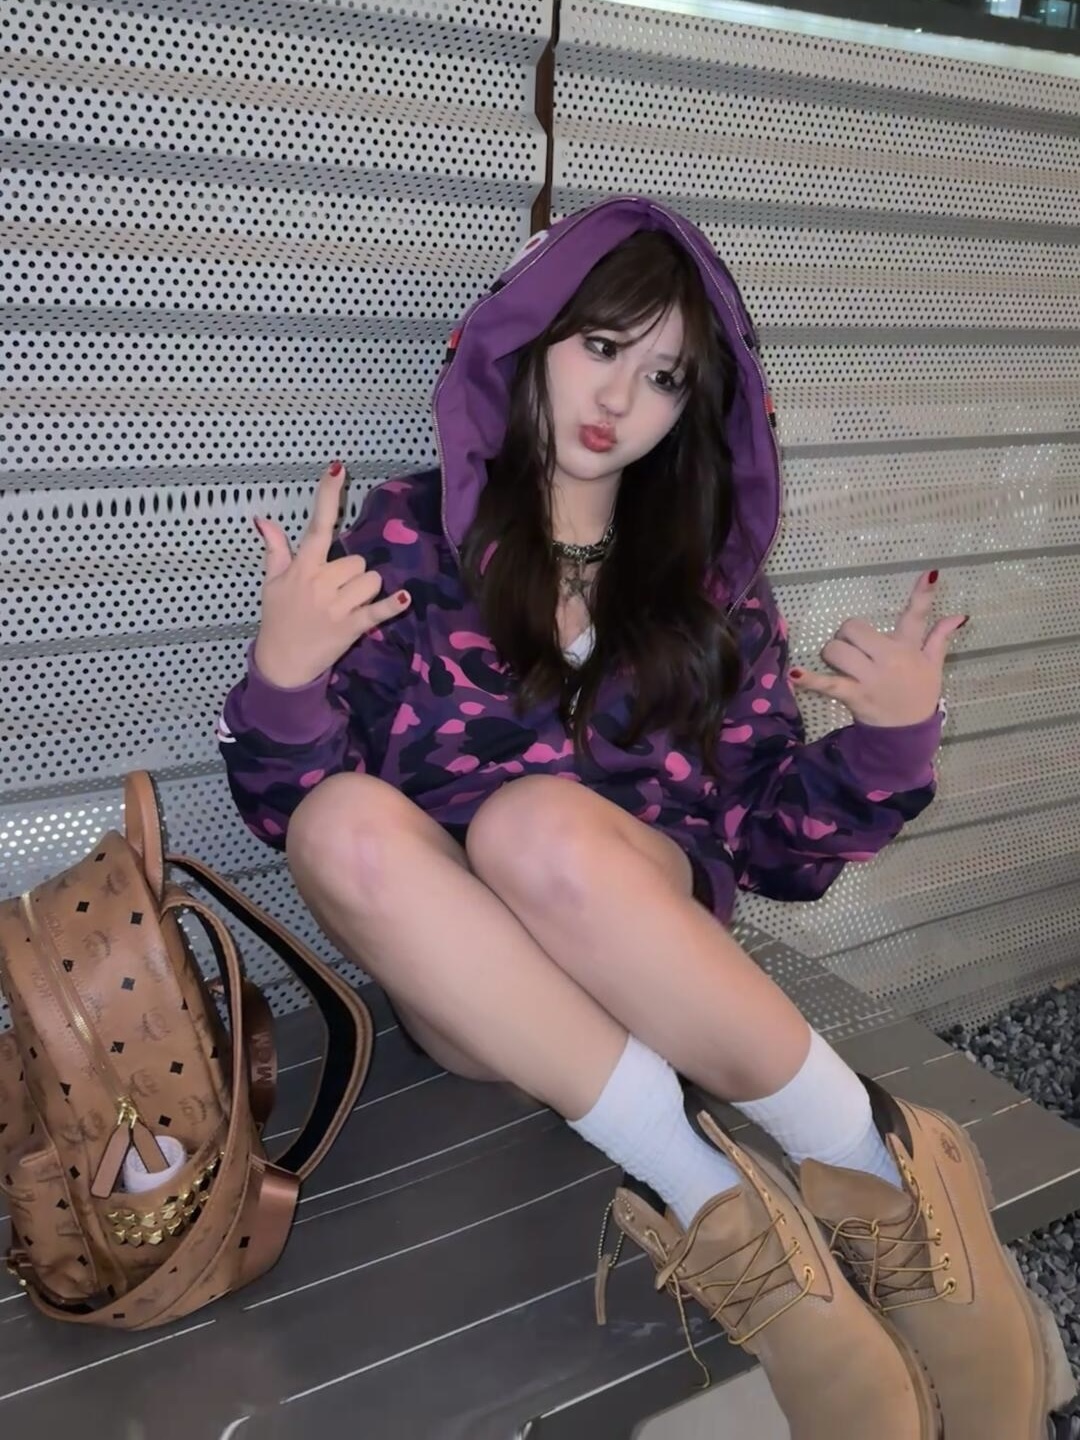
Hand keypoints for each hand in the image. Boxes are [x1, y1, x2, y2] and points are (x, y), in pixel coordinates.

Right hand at [252, 461, 410, 688]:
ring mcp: (336, 605)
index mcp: (302, 568)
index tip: (338, 467)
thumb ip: (276, 550)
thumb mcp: (272, 583)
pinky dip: (391, 606)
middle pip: (356, 560)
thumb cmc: (278, 619)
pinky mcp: (351, 627)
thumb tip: (264, 520)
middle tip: (333, 594)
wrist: (282, 664)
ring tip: (345, 607)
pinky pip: (377, 610)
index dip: (328, 495)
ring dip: (365, 591)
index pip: (317, 525)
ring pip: (370, 580)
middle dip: (351, 573)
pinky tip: (403, 599)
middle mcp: (319, 582)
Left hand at [789, 571, 967, 726]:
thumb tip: (960, 615)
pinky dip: (810, 680)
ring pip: (837, 650)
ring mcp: (870, 678)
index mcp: (908, 649)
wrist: (908, 733)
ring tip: (840, 665)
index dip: (922, 595)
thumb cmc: (918, 694)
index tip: (928, 573)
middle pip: (854, 628)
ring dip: (832, 654)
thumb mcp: (933, 665)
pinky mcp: (854, 695)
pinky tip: (794, 674)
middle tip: (853, 648)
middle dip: (847, 634)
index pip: (916, 617)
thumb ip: (940, 637)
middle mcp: (889, 659)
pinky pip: (828, 684)